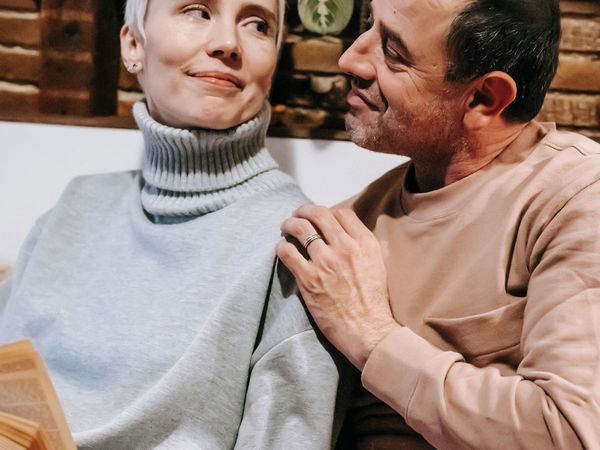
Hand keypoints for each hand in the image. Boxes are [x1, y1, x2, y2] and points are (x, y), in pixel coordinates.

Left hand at [277, 204, 398, 369]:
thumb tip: (347, 235)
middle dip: (305, 211)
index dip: (328, 212)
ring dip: (289, 224)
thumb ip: (363, 247)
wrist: (368, 331)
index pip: (342, 213)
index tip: (321, 218)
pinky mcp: (309, 279)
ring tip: (285, 227)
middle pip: (319, 214)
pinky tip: (281, 248)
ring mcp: (325, 262)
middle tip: (298, 214)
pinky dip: (282, 246)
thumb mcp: (377, 266)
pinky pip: (288, 252)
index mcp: (365, 243)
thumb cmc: (374, 303)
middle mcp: (345, 247)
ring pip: (300, 228)